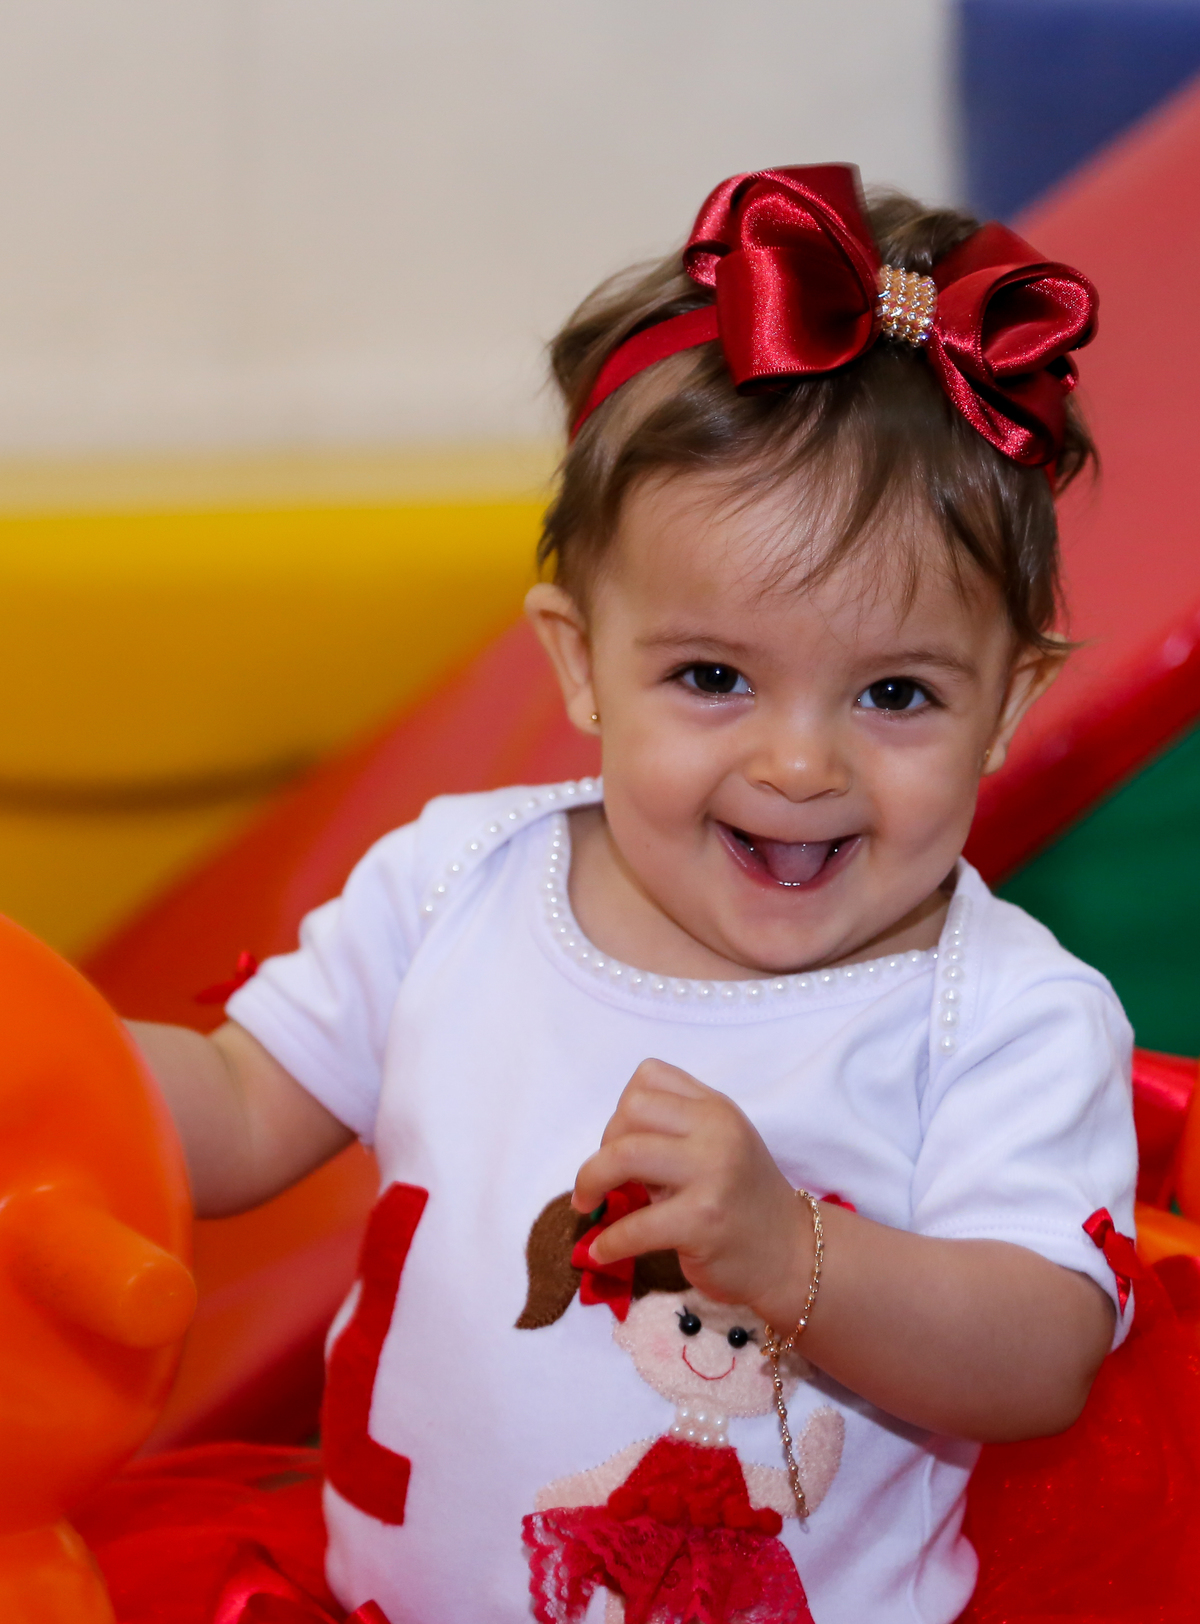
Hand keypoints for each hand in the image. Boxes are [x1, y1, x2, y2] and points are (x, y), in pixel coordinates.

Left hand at [572, 1059, 813, 1327]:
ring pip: (624, 1155)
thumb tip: (607, 1146)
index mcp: (715, 1107)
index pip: (649, 1076)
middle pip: (631, 1111)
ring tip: (587, 1205)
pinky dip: (608, 1240)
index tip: (622, 1143)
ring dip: (591, 1182)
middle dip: (603, 1146)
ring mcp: (712, 1174)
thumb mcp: (717, 1145)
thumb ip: (672, 1131)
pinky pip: (636, 1225)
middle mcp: (716, 1131)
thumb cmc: (742, 1199)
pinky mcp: (703, 1221)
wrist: (791, 1254)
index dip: (622, 1109)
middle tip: (603, 1178)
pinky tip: (602, 1250)